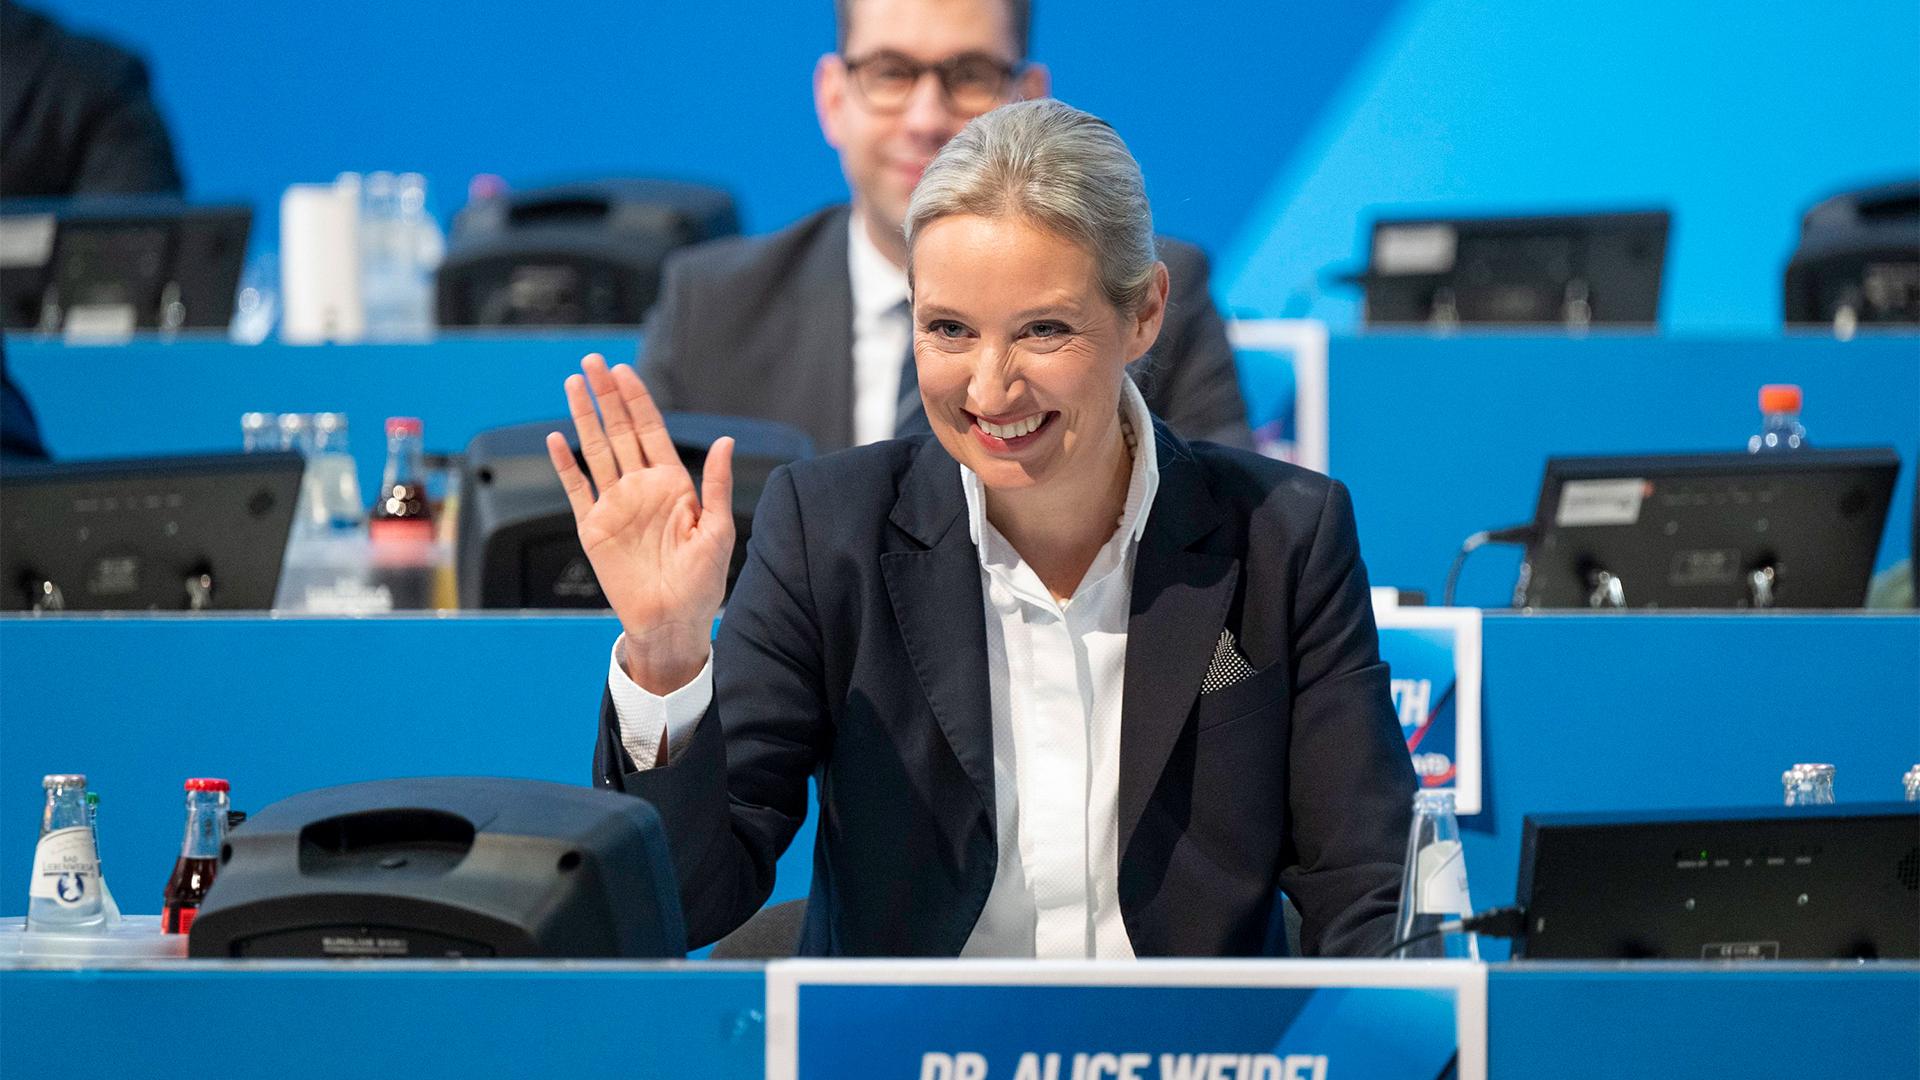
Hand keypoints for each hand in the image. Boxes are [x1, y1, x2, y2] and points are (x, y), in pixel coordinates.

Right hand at [547, 354, 733, 694]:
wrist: (672, 622)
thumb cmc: (703, 583)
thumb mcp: (719, 530)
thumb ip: (717, 484)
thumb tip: (726, 439)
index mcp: (673, 485)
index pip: (651, 431)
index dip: (638, 401)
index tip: (624, 372)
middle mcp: (641, 488)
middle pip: (620, 431)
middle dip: (606, 397)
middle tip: (592, 362)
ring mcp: (615, 506)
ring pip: (596, 451)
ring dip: (584, 418)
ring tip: (573, 385)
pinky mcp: (594, 528)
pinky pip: (576, 489)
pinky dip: (566, 465)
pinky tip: (557, 439)